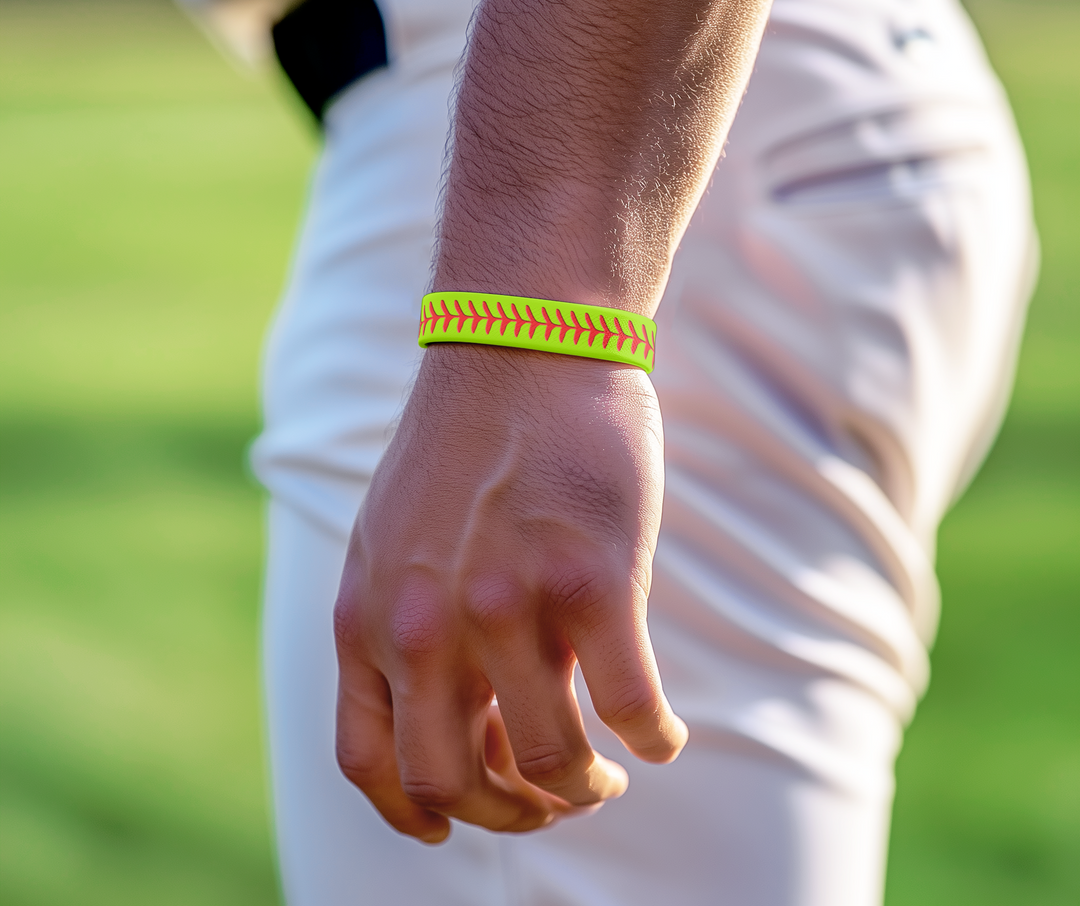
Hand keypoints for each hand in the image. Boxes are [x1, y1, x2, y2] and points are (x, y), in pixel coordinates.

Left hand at [333, 343, 687, 841]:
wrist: (521, 343)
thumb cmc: (466, 440)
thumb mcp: (393, 534)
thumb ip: (398, 617)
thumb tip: (450, 702)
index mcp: (369, 614)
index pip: (374, 762)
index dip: (419, 815)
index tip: (457, 824)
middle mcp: (425, 624)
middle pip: (457, 784)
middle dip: (510, 812)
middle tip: (552, 796)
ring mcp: (507, 605)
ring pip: (553, 762)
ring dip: (585, 788)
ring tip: (608, 771)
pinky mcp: (592, 580)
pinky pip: (631, 709)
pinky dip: (652, 740)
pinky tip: (662, 732)